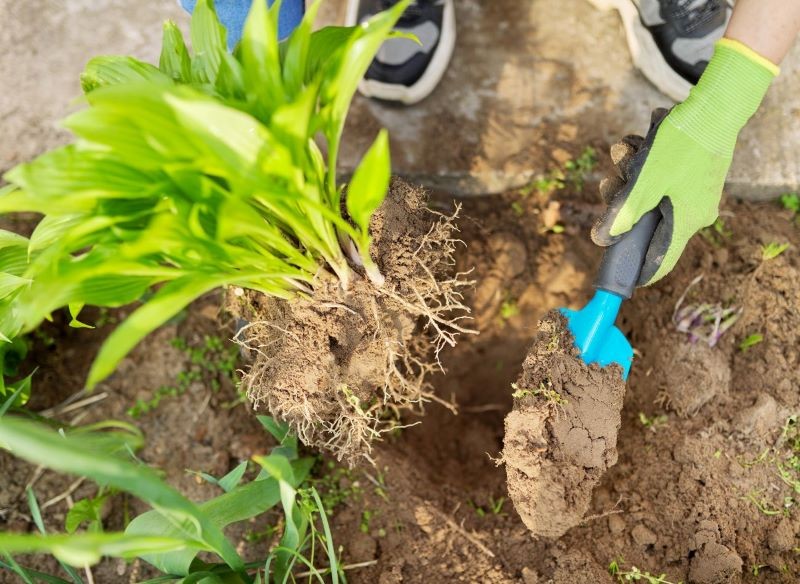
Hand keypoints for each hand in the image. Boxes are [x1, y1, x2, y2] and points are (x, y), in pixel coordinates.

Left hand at [592, 39, 777, 285]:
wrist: (715, 105)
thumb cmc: (682, 145)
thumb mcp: (646, 181)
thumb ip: (624, 212)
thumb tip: (602, 239)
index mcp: (686, 222)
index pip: (661, 260)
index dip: (637, 268)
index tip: (616, 272)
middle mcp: (694, 212)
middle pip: (645, 221)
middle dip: (621, 199)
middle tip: (609, 180)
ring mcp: (695, 193)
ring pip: (649, 194)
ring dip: (628, 173)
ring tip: (621, 150)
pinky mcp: (693, 174)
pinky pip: (660, 177)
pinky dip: (644, 162)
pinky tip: (637, 141)